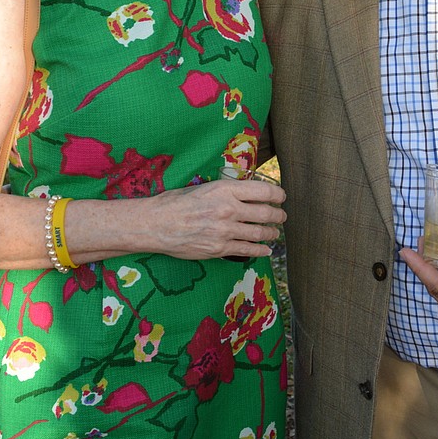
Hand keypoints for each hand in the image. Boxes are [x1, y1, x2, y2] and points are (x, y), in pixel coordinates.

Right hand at [151, 177, 285, 261]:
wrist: (156, 224)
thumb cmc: (176, 203)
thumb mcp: (204, 188)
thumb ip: (227, 191)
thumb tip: (247, 193)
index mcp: (225, 190)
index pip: (263, 190)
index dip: (277, 194)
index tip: (281, 197)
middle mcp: (228, 209)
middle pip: (265, 213)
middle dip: (278, 215)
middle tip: (282, 216)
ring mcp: (225, 231)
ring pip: (259, 233)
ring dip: (271, 233)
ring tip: (275, 232)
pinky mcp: (219, 249)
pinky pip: (247, 250)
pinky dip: (260, 250)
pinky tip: (266, 250)